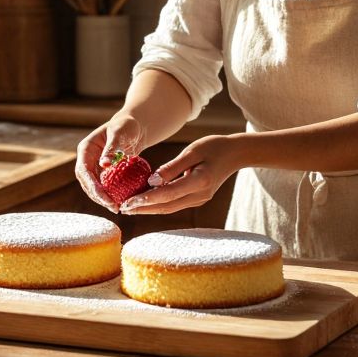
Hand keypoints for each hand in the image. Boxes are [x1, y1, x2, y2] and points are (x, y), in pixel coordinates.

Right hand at [74, 114, 144, 211]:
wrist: (135, 126)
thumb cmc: (127, 125)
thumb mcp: (120, 134)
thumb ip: (112, 148)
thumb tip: (104, 164)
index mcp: (86, 149)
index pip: (84, 171)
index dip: (92, 186)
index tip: (104, 197)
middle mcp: (88, 159)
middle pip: (87, 183)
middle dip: (97, 196)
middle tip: (112, 206)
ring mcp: (95, 167)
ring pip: (94, 187)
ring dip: (103, 199)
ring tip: (117, 208)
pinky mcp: (105, 173)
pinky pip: (105, 186)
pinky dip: (111, 195)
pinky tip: (121, 203)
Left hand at [121, 134, 242, 215]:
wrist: (235, 154)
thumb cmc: (214, 147)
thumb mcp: (192, 151)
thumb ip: (172, 167)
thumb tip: (151, 181)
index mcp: (199, 182)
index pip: (167, 194)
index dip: (146, 199)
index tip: (128, 201)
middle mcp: (199, 196)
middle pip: (166, 206)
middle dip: (143, 208)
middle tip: (122, 208)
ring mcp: (199, 200)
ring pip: (169, 208)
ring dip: (148, 209)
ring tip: (129, 207)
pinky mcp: (197, 199)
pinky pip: (174, 204)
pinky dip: (158, 204)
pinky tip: (145, 201)